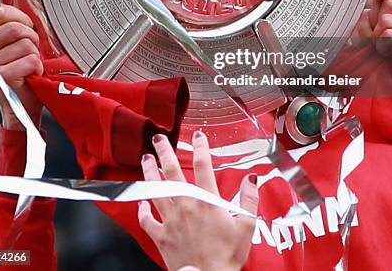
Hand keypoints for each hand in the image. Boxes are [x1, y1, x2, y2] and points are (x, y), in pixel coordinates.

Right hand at [0, 5, 43, 129]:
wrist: (22, 104)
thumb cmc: (22, 71)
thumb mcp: (16, 44)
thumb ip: (16, 25)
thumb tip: (30, 4)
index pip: (2, 12)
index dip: (22, 18)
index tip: (28, 28)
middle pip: (16, 28)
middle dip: (32, 39)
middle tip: (31, 51)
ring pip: (27, 44)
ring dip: (35, 55)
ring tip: (30, 65)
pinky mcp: (2, 76)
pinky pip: (32, 60)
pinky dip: (38, 67)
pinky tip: (31, 75)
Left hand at [138, 131, 257, 270]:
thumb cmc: (227, 256)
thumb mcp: (246, 226)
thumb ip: (249, 199)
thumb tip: (251, 179)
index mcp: (207, 201)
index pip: (203, 166)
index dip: (200, 147)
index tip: (198, 135)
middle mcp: (186, 206)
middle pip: (172, 172)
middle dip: (164, 152)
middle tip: (158, 139)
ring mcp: (171, 220)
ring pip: (156, 190)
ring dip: (149, 173)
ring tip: (145, 159)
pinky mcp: (161, 236)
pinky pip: (147, 220)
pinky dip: (141, 210)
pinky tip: (140, 202)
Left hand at [353, 0, 391, 58]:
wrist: (367, 65)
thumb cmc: (368, 37)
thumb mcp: (371, 11)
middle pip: (389, 3)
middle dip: (375, 16)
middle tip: (376, 28)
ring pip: (387, 20)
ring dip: (374, 31)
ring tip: (377, 39)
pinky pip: (388, 35)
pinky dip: (377, 41)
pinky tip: (380, 48)